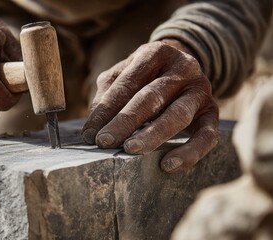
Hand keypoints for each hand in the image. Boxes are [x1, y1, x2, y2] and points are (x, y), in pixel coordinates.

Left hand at [82, 40, 218, 172]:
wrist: (182, 67)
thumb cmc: (144, 75)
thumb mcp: (124, 74)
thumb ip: (108, 94)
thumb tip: (92, 128)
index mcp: (155, 53)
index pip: (127, 83)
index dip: (106, 110)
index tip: (89, 134)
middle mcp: (182, 67)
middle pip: (151, 97)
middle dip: (124, 122)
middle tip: (104, 142)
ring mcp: (200, 89)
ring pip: (177, 115)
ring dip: (152, 135)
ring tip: (130, 150)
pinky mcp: (213, 112)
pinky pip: (207, 136)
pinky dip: (189, 152)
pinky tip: (168, 165)